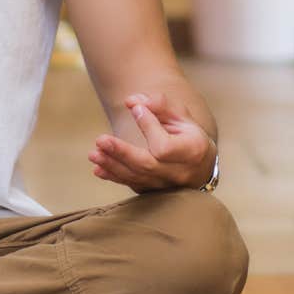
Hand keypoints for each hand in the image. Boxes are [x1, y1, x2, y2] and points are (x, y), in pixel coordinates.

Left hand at [89, 91, 214, 192]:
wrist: (199, 166)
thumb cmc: (188, 135)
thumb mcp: (181, 116)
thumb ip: (159, 105)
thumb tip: (132, 101)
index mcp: (192, 150)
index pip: (164, 145)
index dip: (148, 126)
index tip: (137, 109)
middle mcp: (179, 172)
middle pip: (147, 165)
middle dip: (121, 153)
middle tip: (100, 140)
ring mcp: (166, 185)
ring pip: (136, 177)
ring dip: (112, 165)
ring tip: (93, 154)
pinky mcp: (153, 191)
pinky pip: (132, 185)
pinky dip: (114, 176)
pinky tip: (98, 168)